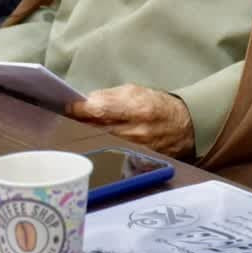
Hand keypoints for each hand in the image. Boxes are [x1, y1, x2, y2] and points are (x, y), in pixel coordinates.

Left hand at [65, 84, 194, 157]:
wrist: (184, 127)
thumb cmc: (158, 105)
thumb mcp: (136, 91)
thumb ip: (109, 96)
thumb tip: (85, 102)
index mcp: (137, 108)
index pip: (99, 109)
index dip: (79, 108)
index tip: (68, 106)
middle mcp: (135, 131)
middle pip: (96, 128)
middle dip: (79, 122)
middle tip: (67, 118)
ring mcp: (134, 149)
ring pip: (100, 143)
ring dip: (87, 135)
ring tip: (78, 128)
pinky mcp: (135, 161)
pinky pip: (110, 153)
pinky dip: (99, 146)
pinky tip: (93, 141)